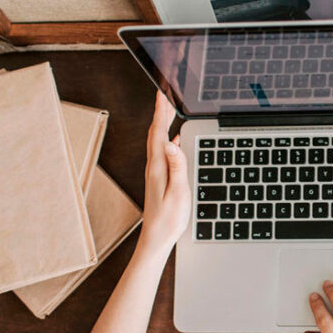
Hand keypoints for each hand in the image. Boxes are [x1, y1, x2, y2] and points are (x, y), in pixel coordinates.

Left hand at [137, 92, 190, 255]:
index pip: (158, 132)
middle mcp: (154, 166)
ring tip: (169, 109)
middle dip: (161, 112)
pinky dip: (167, 137)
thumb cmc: (168, 219)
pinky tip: (174, 138)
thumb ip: (177, 166)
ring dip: (163, 123)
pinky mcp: (159, 178)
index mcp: (158, 167)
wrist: (156, 239)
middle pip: (156, 132)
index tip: (163, 93)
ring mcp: (155, 172)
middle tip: (166, 94)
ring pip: (158, 140)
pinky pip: (162, 151)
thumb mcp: (178, 193)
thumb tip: (172, 142)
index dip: (161, 111)